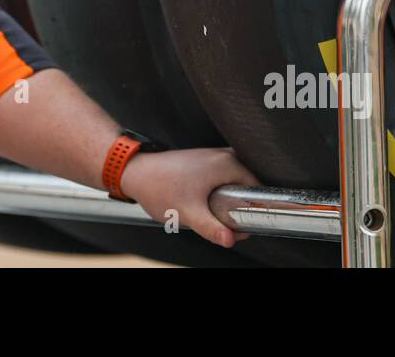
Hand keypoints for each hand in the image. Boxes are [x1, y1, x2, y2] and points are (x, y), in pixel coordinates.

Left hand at [118, 147, 259, 248]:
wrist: (135, 171)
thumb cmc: (159, 187)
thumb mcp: (188, 213)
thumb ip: (212, 228)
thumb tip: (231, 239)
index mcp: (228, 164)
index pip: (259, 190)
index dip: (254, 211)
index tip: (242, 226)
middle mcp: (225, 156)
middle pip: (248, 189)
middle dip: (239, 208)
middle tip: (220, 221)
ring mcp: (215, 157)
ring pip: (235, 186)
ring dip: (227, 203)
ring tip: (208, 211)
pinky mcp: (206, 162)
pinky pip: (224, 182)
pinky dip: (219, 195)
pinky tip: (203, 203)